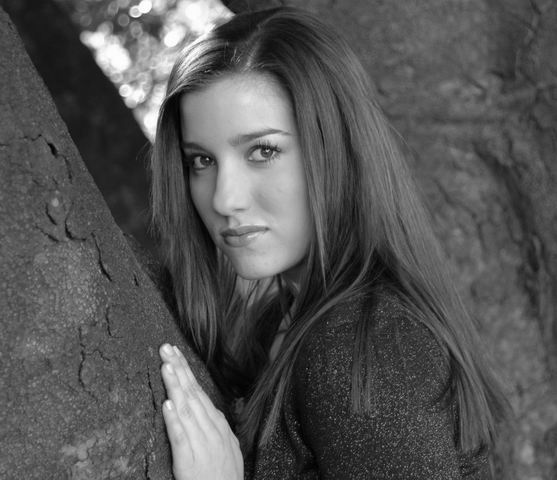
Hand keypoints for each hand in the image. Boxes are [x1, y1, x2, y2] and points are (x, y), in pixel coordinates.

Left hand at [159, 344, 242, 479]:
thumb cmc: (225, 477)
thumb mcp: (228, 447)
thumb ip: (217, 427)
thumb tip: (209, 409)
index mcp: (218, 425)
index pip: (199, 391)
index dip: (187, 371)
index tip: (175, 354)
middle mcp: (210, 430)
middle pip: (192, 394)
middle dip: (179, 368)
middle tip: (166, 348)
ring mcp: (201, 444)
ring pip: (186, 409)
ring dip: (176, 386)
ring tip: (166, 366)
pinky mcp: (189, 462)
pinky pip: (180, 438)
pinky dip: (174, 420)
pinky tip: (167, 405)